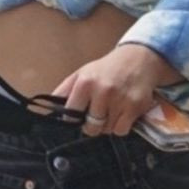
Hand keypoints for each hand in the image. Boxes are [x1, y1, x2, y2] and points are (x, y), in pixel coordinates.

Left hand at [53, 43, 181, 138]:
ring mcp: (120, 100)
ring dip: (108, 125)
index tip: (78, 115)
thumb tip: (49, 108)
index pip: (71, 114)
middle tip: (98, 113)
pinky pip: (121, 130)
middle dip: (92, 124)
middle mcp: (103, 91)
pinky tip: (122, 113)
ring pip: (107, 130)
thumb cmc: (108, 68)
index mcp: (85, 83)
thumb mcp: (82, 73)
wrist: (139, 58)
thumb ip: (65, 90)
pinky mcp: (135, 106)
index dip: (74, 118)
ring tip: (112, 110)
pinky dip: (121, 126)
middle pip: (90, 127)